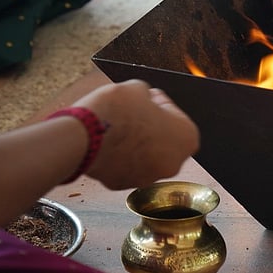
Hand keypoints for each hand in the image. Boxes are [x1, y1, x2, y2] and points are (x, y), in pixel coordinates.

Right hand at [80, 80, 198, 189]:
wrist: (86, 135)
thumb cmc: (117, 112)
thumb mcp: (139, 88)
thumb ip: (149, 97)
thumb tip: (145, 98)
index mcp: (187, 138)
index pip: (177, 116)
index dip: (161, 105)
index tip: (150, 99)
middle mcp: (172, 164)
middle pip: (163, 141)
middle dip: (150, 127)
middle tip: (134, 113)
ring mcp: (147, 178)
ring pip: (145, 157)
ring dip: (136, 143)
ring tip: (118, 125)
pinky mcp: (121, 184)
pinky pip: (124, 167)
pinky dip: (118, 156)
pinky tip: (109, 140)